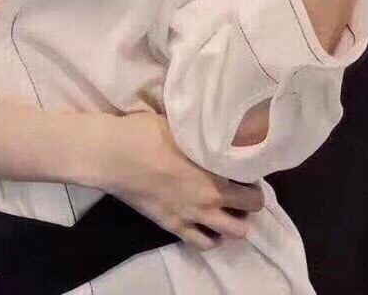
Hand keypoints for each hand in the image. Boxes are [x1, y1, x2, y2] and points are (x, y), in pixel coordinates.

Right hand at [100, 113, 264, 250]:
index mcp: (215, 172)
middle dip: (249, 202)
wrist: (114, 154)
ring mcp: (192, 216)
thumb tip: (214, 128)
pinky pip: (202, 243)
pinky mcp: (173, 225)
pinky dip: (211, 237)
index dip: (253, 178)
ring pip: (233, 233)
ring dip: (234, 221)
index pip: (253, 186)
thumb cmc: (146, 132)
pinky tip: (206, 225)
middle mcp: (210, 198)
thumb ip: (203, 135)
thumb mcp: (182, 125)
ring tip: (225, 209)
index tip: (245, 169)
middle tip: (238, 189)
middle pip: (250, 211)